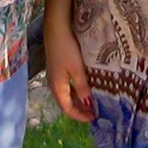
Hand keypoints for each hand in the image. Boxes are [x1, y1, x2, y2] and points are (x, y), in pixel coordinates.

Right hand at [44, 7, 93, 122]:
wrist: (56, 30)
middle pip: (66, 104)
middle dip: (79, 110)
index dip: (80, 116)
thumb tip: (88, 105)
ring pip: (66, 96)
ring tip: (91, 104)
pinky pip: (65, 87)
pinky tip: (83, 89)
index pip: (68, 109)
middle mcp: (53, 85)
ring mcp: (54, 77)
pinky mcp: (56, 70)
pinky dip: (74, 93)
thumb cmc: (67, 50)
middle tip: (94, 113)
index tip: (94, 118)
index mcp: (57, 88)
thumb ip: (82, 88)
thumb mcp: (77, 70)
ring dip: (77, 102)